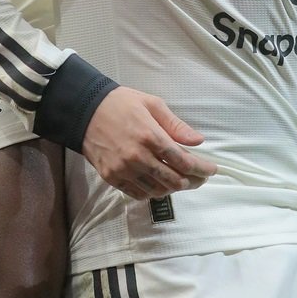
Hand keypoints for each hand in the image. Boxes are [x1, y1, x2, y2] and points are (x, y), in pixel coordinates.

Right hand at [81, 86, 217, 199]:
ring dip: (173, 189)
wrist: (85, 110)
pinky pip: (137, 194)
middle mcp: (137, 157)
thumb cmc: (122, 103)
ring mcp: (123, 170)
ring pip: (156, 191)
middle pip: (172, 180)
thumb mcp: (153, 104)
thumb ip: (176, 125)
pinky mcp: (111, 178)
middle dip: (192, 181)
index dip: (201, 168)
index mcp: (150, 136)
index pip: (182, 160)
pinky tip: (160, 185)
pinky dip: (153, 193)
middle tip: (201, 178)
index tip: (211, 169)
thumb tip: (198, 141)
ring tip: (182, 181)